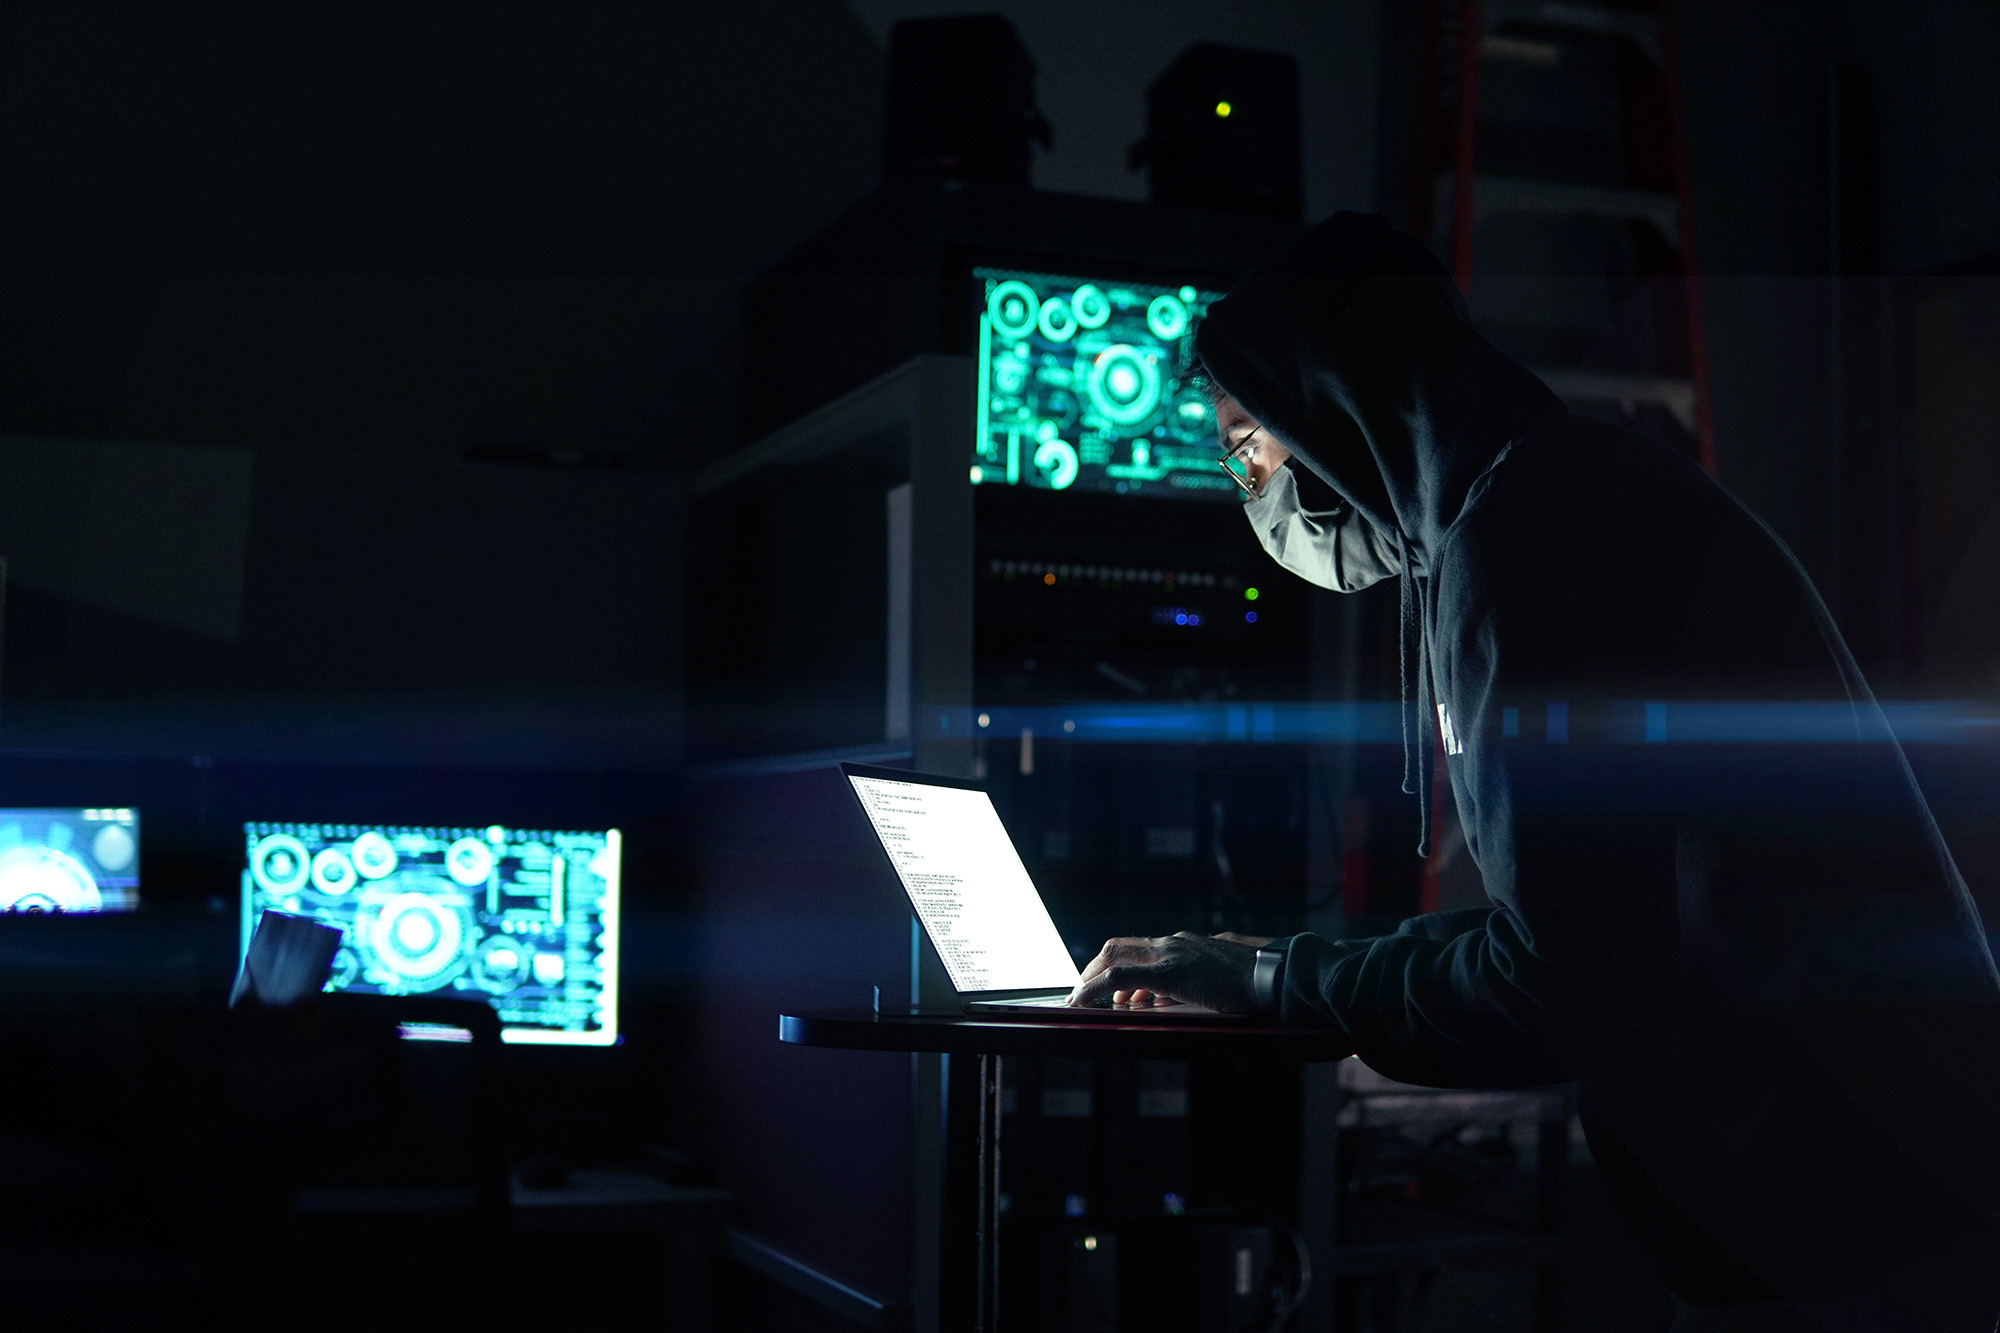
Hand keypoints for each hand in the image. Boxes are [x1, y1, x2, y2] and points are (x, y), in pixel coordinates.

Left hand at [1067, 932, 1264, 1012]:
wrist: (1271, 978)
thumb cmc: (1251, 984)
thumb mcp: (1214, 980)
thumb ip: (1186, 984)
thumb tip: (1159, 999)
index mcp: (1183, 943)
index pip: (1138, 947)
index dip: (1114, 963)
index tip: (1104, 985)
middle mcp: (1172, 943)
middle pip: (1117, 947)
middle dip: (1094, 968)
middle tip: (1083, 991)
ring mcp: (1169, 954)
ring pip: (1113, 957)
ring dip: (1090, 979)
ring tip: (1079, 999)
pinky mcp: (1168, 973)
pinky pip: (1118, 978)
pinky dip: (1094, 989)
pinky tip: (1082, 1002)